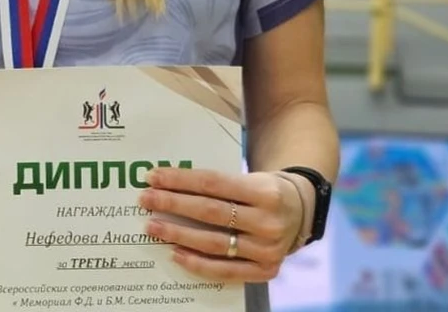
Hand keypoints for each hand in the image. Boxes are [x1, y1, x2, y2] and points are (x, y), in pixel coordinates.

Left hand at [139, 167, 304, 283]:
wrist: (302, 212)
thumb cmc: (263, 190)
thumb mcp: (249, 177)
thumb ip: (216, 183)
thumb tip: (167, 184)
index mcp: (264, 192)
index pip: (213, 183)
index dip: (180, 180)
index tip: (153, 177)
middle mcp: (268, 222)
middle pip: (210, 212)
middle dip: (173, 204)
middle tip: (145, 199)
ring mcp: (268, 250)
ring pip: (214, 242)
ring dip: (178, 233)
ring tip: (152, 226)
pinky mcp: (266, 270)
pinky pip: (225, 270)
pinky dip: (198, 263)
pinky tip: (175, 252)